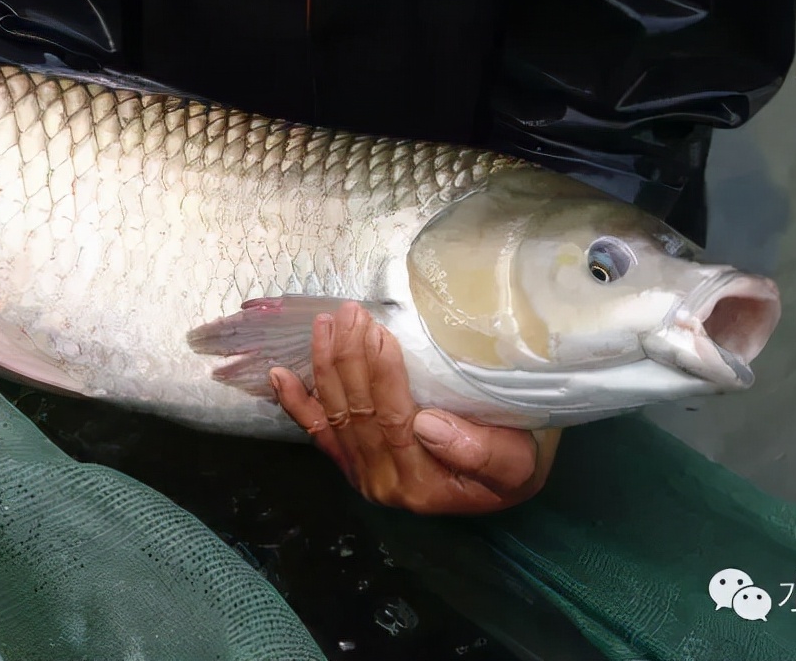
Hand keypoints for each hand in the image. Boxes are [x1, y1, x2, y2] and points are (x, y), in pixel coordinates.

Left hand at [270, 302, 558, 514]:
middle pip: (358, 412)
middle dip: (350, 358)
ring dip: (326, 365)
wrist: (504, 480)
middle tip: (350, 312)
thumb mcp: (516, 463)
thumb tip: (426, 425)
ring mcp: (361, 473)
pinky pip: (318, 433)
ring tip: (326, 323)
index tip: (379, 332)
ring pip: (336, 413)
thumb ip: (479, 452)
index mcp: (421, 483)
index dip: (381, 375)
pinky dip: (296, 403)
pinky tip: (279, 375)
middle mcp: (383, 483)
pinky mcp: (350, 463)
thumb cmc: (514, 464)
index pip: (392, 420)